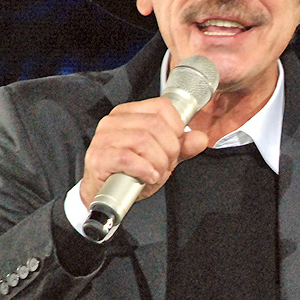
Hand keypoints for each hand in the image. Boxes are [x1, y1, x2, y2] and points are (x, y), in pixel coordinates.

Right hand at [80, 97, 208, 206]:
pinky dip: (144, 170)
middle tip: (166, 166)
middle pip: (155, 124)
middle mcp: (115, 121)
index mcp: (130, 113)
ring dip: (158, 162)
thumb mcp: (161, 157)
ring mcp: (104, 137)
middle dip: (169, 150)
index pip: (162, 106)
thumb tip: (200, 138)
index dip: (176, 127)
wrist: (104, 193)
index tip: (175, 145)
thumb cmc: (130, 172)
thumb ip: (182, 147)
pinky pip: (127, 158)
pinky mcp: (98, 156)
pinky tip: (148, 177)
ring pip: (143, 140)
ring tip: (156, 173)